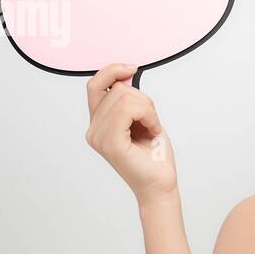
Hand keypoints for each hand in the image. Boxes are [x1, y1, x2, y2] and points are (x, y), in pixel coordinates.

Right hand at [84, 62, 177, 205]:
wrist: (160, 184)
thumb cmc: (154, 156)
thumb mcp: (142, 118)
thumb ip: (130, 98)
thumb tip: (126, 73)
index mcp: (98, 124)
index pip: (95, 85)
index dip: (112, 71)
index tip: (132, 69)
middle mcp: (93, 130)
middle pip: (116, 89)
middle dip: (142, 99)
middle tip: (151, 120)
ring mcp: (99, 137)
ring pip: (124, 97)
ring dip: (148, 109)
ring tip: (151, 127)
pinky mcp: (111, 143)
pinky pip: (128, 110)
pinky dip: (148, 115)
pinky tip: (152, 130)